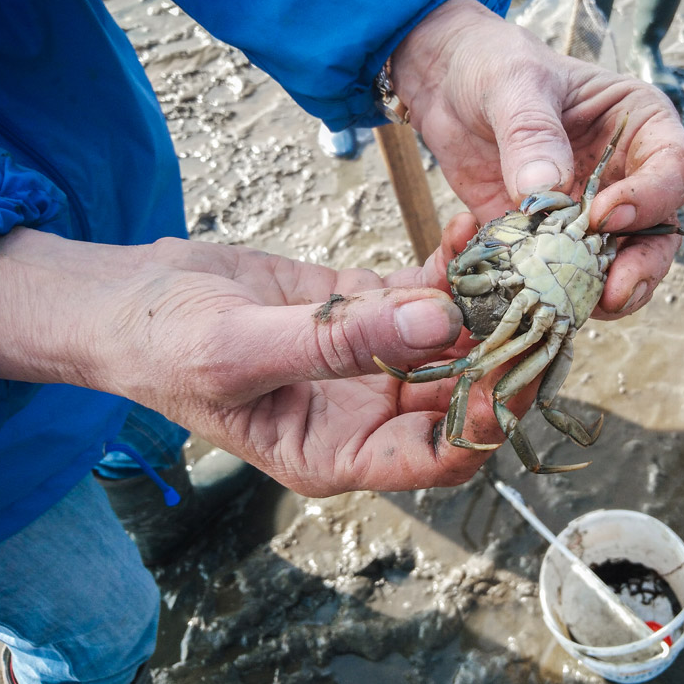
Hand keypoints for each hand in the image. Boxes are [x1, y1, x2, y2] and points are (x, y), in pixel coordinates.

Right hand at [0, 224, 525, 496]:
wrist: (134, 300)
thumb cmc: (166, 346)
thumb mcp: (239, 349)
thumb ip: (337, 343)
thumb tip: (439, 326)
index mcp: (341, 454)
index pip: (441, 456)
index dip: (488, 418)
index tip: (519, 364)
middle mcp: (371, 416)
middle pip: (466, 398)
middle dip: (509, 354)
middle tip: (549, 298)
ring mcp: (376, 363)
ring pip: (458, 343)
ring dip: (493, 304)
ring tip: (527, 255)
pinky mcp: (372, 311)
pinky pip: (428, 293)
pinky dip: (455, 265)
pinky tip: (478, 227)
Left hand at [391, 0, 683, 316]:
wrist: (448, 87)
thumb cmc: (493, 66)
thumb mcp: (513, 82)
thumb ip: (532, 132)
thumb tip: (546, 192)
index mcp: (638, 125)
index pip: (671, 168)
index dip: (650, 200)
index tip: (604, 216)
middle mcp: (625, 176)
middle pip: (656, 234)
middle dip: (641, 269)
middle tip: (616, 295)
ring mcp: (587, 215)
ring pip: (614, 267)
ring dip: (598, 293)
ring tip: (573, 309)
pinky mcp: (547, 243)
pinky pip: (558, 277)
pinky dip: (545, 292)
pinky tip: (520, 295)